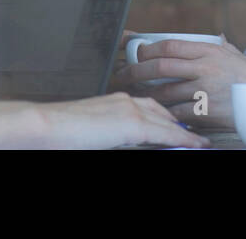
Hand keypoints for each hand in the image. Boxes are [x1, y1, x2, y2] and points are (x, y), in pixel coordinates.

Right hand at [33, 92, 211, 148]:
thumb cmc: (61, 130)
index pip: (148, 107)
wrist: (46, 125)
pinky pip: (165, 133)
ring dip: (183, 131)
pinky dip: (182, 139)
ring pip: (166, 121)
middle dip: (178, 123)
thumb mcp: (92, 129)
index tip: (178, 126)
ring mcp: (129, 110)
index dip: (165, 118)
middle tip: (194, 133)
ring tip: (199, 141)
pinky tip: (194, 144)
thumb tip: (114, 138)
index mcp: (114, 101)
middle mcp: (125, 100)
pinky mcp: (132, 124)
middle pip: (161, 111)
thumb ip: (109, 131)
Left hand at [111, 34, 245, 127]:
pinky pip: (179, 114)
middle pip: (160, 67)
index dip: (148, 49)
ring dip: (149, 95)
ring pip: (165, 92)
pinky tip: (161, 114)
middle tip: (124, 75)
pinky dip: (168, 114)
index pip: (169, 45)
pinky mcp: (208, 112)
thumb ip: (217, 46)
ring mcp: (206, 91)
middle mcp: (205, 68)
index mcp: (208, 51)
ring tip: (138, 95)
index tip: (137, 54)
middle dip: (136, 71)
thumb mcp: (234, 54)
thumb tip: (207, 39)